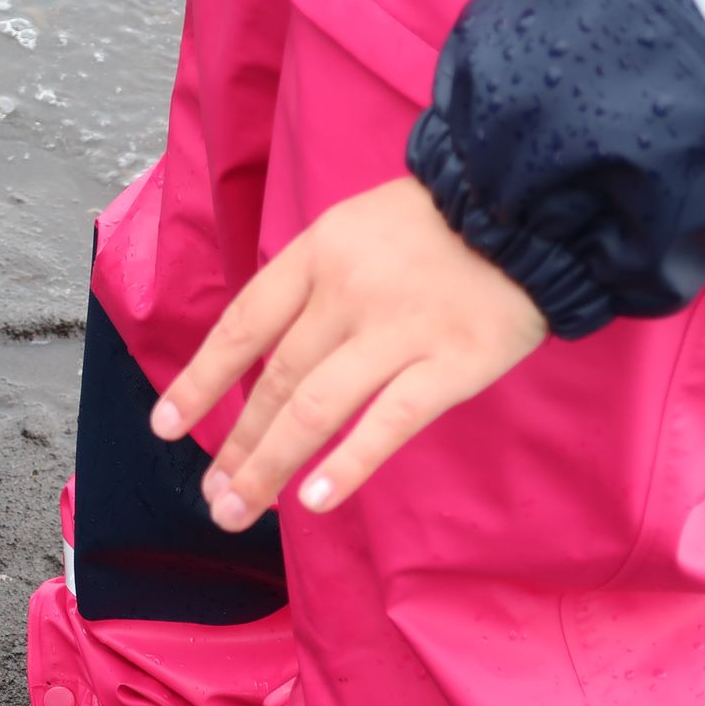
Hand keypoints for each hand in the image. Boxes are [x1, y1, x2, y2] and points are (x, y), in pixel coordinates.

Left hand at [149, 177, 546, 530]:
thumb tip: (269, 360)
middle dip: (237, 444)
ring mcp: (401, 327)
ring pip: (316, 408)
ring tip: (240, 510)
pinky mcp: (454, 361)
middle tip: (213, 494)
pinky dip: (349, 464)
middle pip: (275, 380)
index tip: (167, 426)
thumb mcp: (359, 228)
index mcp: (317, 253)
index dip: (200, 380)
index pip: (242, 326)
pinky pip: (389, 421)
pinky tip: (315, 501)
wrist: (538, 195)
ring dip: (270, 465)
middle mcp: (347, 291)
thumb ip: (315, 287)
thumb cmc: (443, 222)